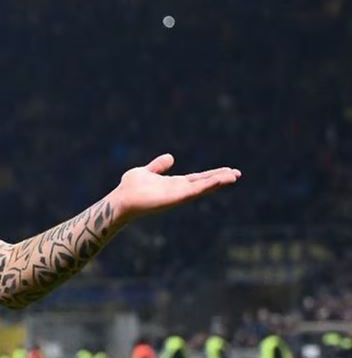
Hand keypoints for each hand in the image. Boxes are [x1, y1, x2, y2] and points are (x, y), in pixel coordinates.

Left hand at [109, 153, 240, 218]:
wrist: (120, 200)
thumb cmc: (130, 188)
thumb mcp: (146, 172)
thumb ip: (158, 166)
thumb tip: (171, 157)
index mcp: (174, 183)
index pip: (198, 178)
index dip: (212, 175)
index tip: (228, 170)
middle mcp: (178, 190)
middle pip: (203, 183)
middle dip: (220, 178)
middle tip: (237, 174)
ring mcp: (177, 195)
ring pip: (201, 188)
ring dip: (217, 182)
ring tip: (233, 176)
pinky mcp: (174, 198)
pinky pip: (193, 191)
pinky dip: (206, 186)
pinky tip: (218, 181)